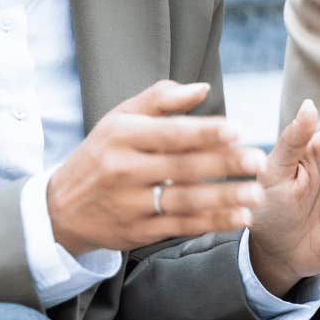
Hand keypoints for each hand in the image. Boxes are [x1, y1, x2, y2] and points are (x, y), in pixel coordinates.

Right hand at [46, 81, 265, 256]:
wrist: (62, 208)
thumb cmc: (101, 153)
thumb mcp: (120, 118)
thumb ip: (161, 99)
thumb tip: (202, 88)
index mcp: (122, 136)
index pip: (170, 133)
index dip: (206, 132)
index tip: (238, 129)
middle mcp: (124, 170)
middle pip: (182, 167)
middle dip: (224, 165)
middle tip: (258, 161)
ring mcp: (131, 204)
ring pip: (185, 200)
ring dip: (224, 198)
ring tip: (256, 194)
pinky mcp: (138, 231)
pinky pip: (181, 226)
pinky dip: (213, 223)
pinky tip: (239, 218)